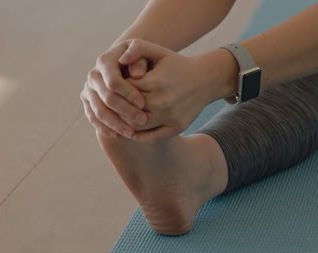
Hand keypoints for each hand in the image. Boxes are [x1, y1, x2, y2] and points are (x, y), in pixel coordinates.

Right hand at [80, 41, 150, 138]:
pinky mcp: (87, 101)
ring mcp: (89, 88)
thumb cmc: (143, 62)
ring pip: (99, 111)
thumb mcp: (146, 56)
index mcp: (105, 61)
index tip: (143, 104)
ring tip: (132, 133)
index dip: (128, 93)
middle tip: (142, 121)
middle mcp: (94, 74)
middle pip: (106, 98)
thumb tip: (137, 74)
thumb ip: (142, 59)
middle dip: (125, 111)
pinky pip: (93, 117)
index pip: (113, 81)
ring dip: (115, 124)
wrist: (131, 68)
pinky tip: (118, 135)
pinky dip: (105, 128)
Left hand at [117, 39, 233, 142]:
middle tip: (111, 104)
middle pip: (128, 109)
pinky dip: (138, 135)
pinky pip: (151, 137)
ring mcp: (171, 117)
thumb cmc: (177, 64)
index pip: (124, 89)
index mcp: (156, 82)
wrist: (206, 80)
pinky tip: (131, 128)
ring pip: (136, 126)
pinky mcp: (177, 128)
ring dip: (124, 122)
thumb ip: (137, 48)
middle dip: (117, 107)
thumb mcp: (158, 51)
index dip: (116, 89)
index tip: (113, 87)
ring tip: (119, 115)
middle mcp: (164, 102)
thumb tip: (120, 59)